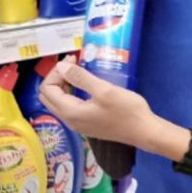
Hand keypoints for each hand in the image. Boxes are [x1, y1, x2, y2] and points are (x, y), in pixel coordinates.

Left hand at [39, 55, 155, 148]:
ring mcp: (78, 124)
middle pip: (48, 97)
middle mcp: (70, 120)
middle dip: (56, 78)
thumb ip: (81, 78)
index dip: (55, 72)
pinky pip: (70, 107)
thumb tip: (61, 67)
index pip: (47, 89)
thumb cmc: (127, 111)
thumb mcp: (105, 90)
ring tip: (79, 72)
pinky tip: (86, 86)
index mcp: (70, 112)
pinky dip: (71, 93)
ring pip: (58, 102)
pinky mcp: (87, 124)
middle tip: (72, 65)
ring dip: (64, 85)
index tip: (73, 61)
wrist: (144, 132)